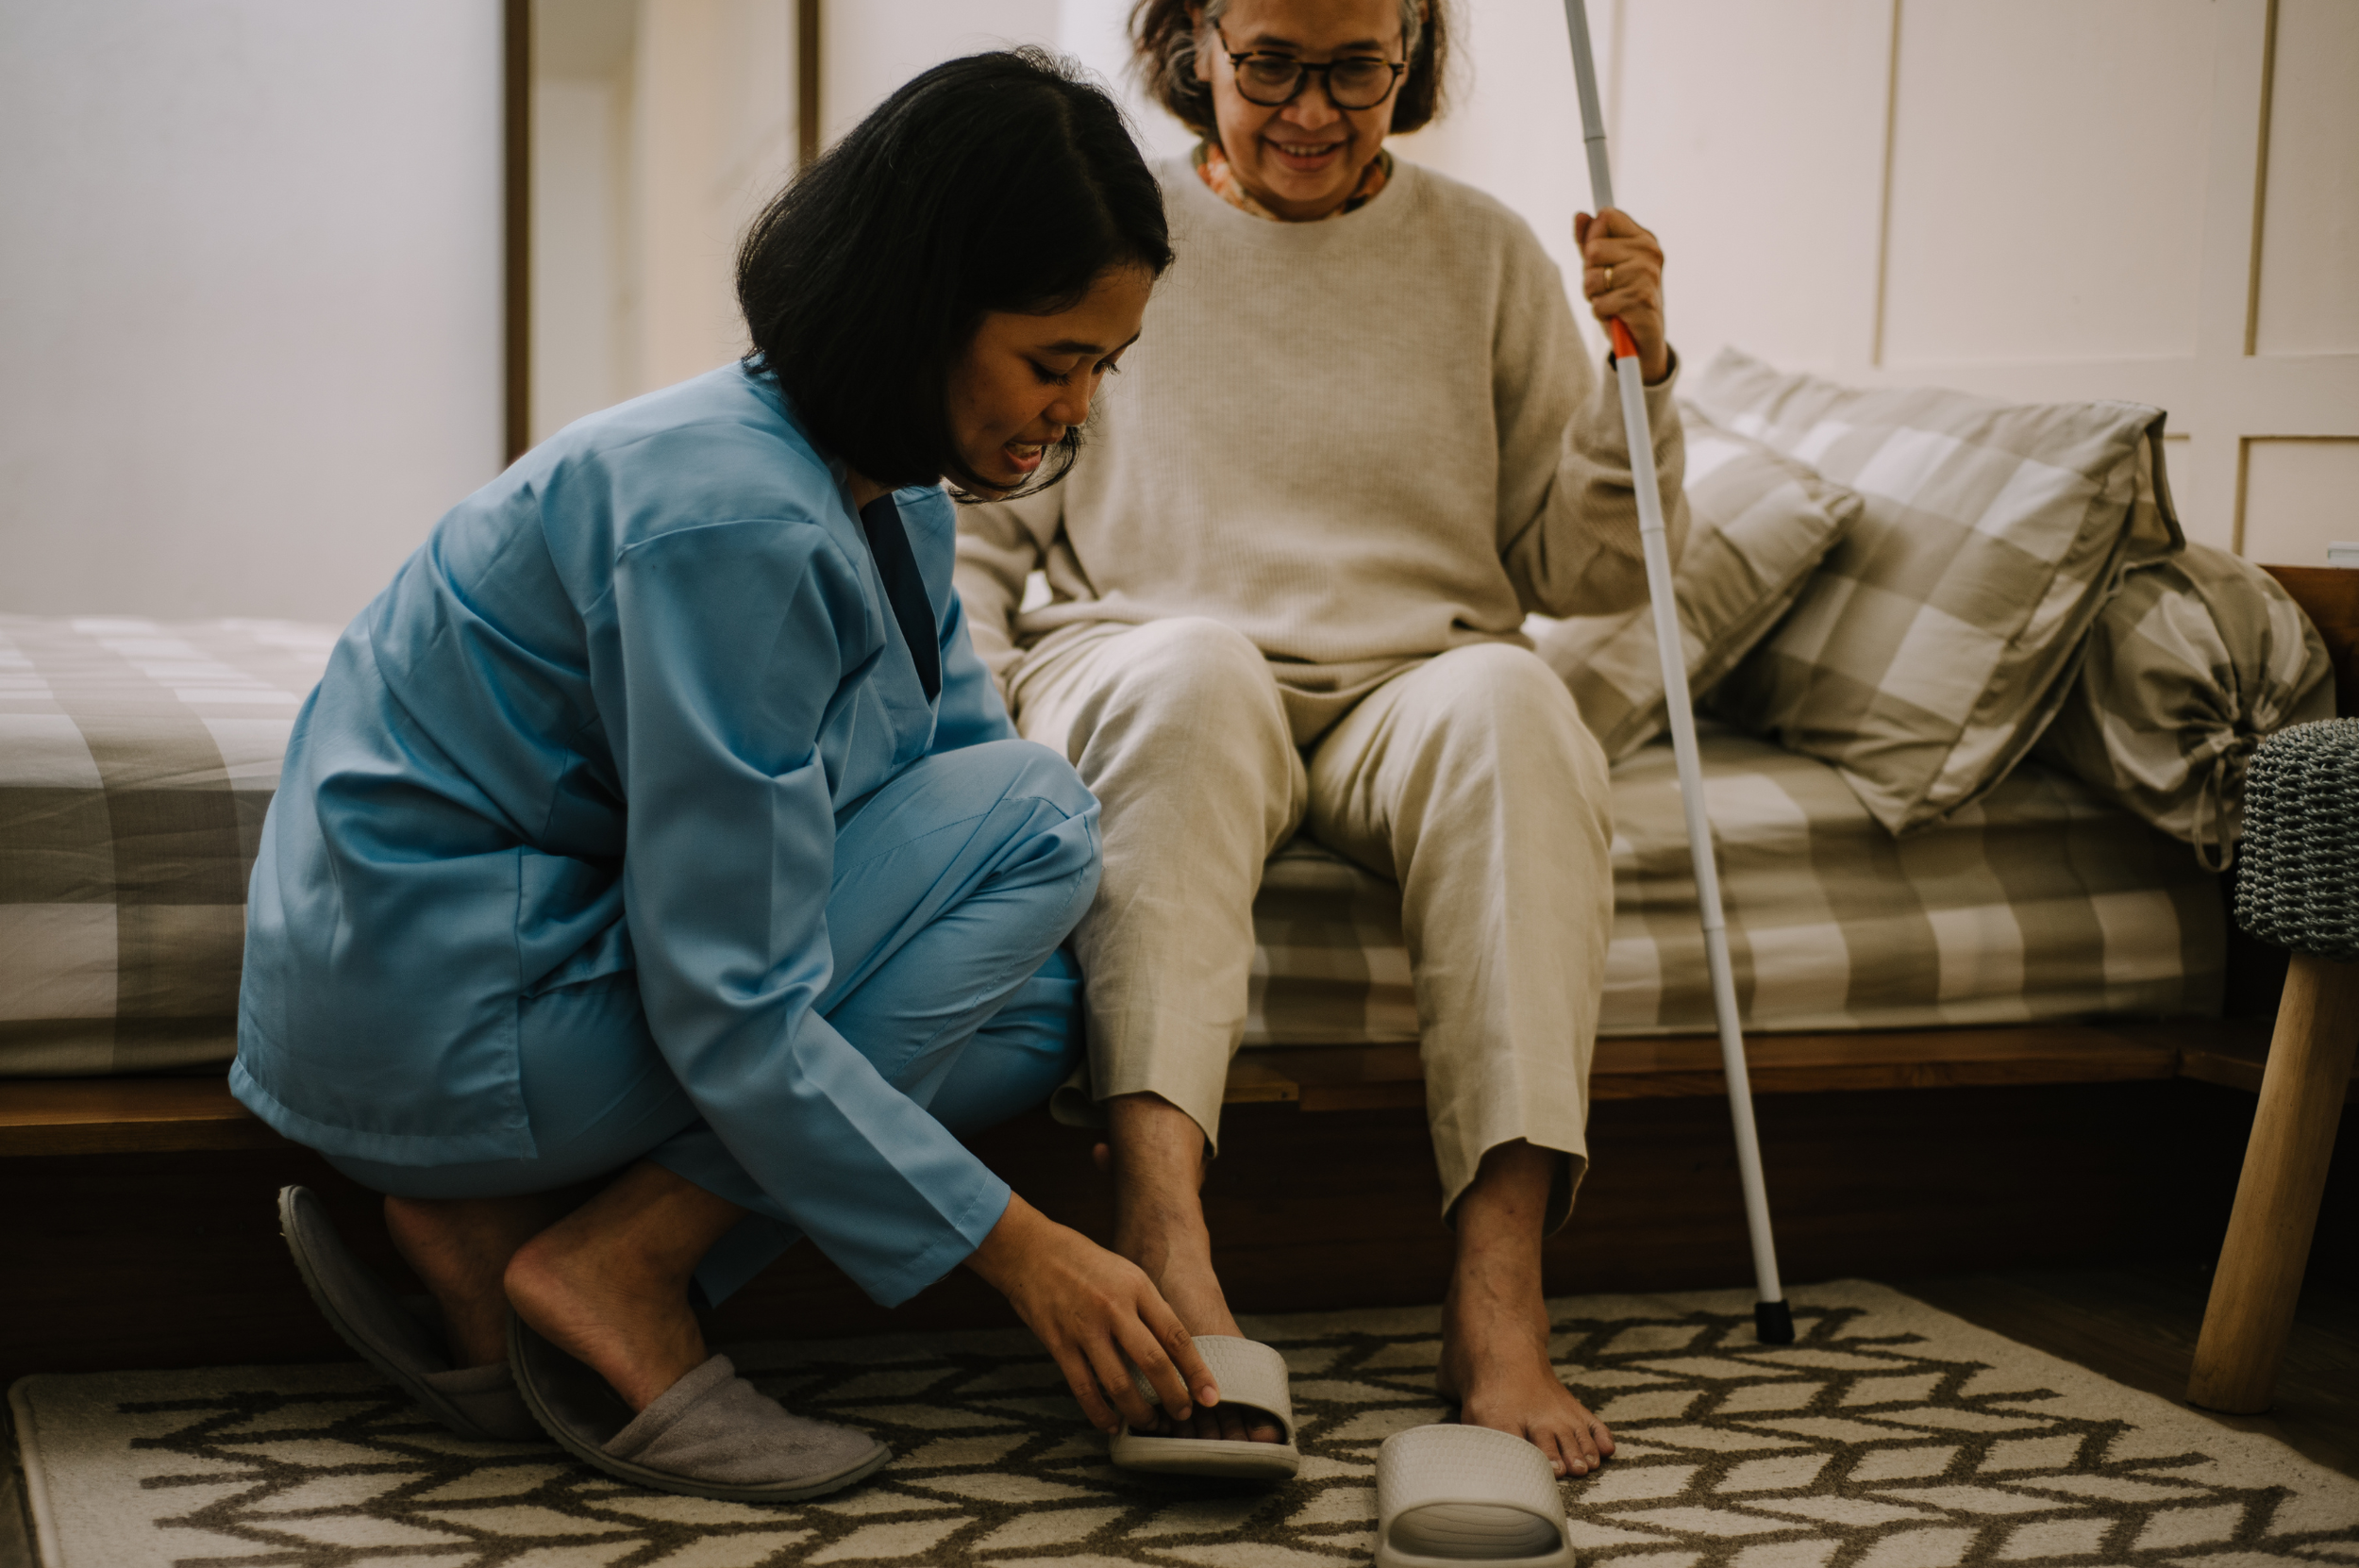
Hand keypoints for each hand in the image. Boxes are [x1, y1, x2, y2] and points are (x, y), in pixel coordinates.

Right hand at [965, 1194, 1217, 1434]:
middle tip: (1183, 1416)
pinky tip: (1111, 1425)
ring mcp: (1084, 1327)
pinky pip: (1084, 1388)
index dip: (1196, 1371)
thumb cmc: (1082, 1262)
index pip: (1176, 1336)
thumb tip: (1172, 1351)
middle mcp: (1114, 1307)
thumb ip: (1147, 1308)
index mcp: (1137, 1287)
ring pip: (1119, 1383)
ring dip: (1139, 1411)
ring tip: (1151, 1423)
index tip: (1210, 1396)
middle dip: (1174, 1396)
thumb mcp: (1125, 1272)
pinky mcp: (1059, 1344)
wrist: (1028, 1250)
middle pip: (1154, 1362)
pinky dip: (1100, 1413)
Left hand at [1574, 208, 1669, 383]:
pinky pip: (1598, 303)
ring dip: (1594, 296)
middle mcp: (1649, 253)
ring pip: (1592, 278)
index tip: (1601, 259)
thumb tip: (1579, 216)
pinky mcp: (1640, 301)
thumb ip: (1590, 241)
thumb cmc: (1622, 299)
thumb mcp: (1604, 267)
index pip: (1606, 216)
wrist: (1644, 342)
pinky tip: (1617, 316)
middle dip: (1590, 273)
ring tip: (1612, 302)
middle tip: (1607, 287)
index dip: (1592, 238)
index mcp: (1644, 239)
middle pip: (1593, 248)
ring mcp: (1647, 276)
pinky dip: (1601, 313)